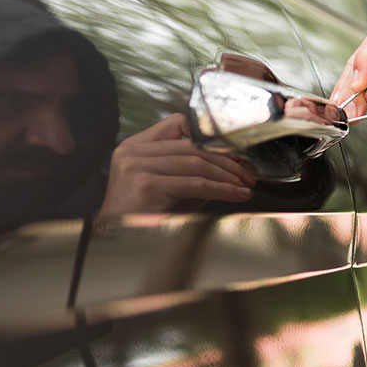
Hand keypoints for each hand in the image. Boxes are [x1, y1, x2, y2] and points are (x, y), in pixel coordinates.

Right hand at [98, 114, 256, 217]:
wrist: (119, 243)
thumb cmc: (146, 217)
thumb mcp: (169, 186)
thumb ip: (190, 170)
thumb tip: (232, 165)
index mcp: (135, 146)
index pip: (178, 123)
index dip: (209, 137)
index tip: (233, 154)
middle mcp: (132, 151)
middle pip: (191, 146)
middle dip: (226, 162)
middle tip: (247, 176)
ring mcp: (137, 166)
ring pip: (196, 163)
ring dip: (227, 177)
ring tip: (244, 187)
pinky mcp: (146, 185)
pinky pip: (194, 183)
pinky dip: (221, 189)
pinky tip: (236, 195)